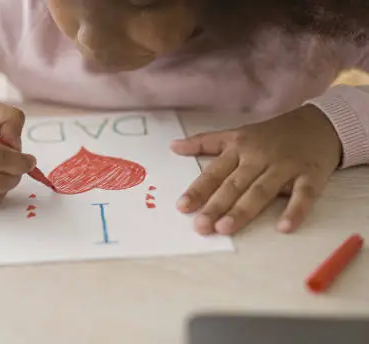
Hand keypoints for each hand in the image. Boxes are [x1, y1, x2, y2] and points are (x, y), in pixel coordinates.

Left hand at [171, 105, 341, 234]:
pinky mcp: (311, 175)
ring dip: (243, 210)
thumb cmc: (272, 134)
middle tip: (201, 226)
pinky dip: (295, 210)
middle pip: (234, 184)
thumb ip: (204, 142)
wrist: (320, 123)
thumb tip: (172, 146)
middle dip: (215, 205)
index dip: (198, 190)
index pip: (214, 172)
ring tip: (225, 228)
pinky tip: (283, 227)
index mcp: (239, 149)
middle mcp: (259, 157)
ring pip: (261, 190)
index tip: (182, 206)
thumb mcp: (237, 133)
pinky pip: (303, 195)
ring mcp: (285, 166)